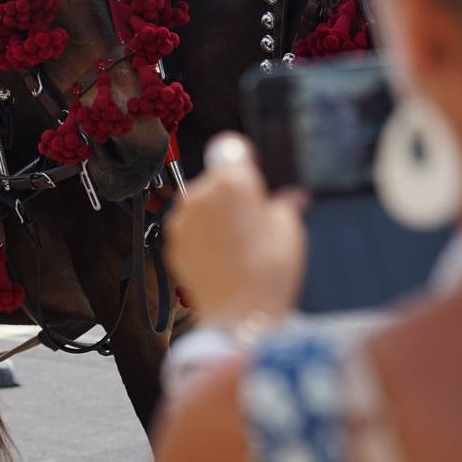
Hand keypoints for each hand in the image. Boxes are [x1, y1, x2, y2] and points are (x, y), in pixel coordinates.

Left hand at [166, 133, 306, 325]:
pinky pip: (189, 227)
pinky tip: (222, 255)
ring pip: (200, 203)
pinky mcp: (172, 242)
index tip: (251, 171)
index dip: (243, 159)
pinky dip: (202, 234)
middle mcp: (199, 194)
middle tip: (253, 218)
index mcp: (231, 181)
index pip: (229, 148)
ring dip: (215, 213)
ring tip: (238, 242)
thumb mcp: (288, 229)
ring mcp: (182, 219)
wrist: (240, 313)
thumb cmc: (267, 271)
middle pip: (215, 179)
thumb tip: (289, 199)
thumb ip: (282, 203)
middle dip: (232, 193)